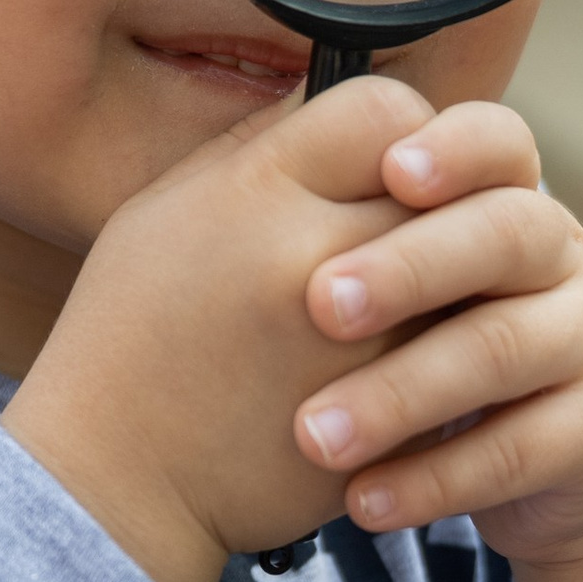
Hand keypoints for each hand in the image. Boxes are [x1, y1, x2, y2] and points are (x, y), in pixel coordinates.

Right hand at [1, 75, 431, 581]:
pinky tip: (411, 359)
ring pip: (468, 276)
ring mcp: (359, 344)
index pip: (386, 108)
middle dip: (440, 203)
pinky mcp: (389, 419)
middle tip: (422, 225)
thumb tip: (341, 99)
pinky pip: (458, 359)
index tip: (393, 165)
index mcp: (253, 191)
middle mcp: (313, 257)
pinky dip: (448, 351)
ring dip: (457, 279)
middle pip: (444, 187)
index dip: (405, 130)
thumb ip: (260, 149)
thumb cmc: (133, 337)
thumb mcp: (166, 212)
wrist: (114, 483)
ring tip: (421, 294)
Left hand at [292, 103, 582, 565]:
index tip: (387, 172)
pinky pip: (518, 451)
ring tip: (314, 436)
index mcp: (504, 197)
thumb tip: (239, 165)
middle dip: (408, 267)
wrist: (535, 470)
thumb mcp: (397, 287)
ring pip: (502, 350)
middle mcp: (560, 255)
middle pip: (504, 232)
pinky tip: (361, 503)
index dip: (453, 147)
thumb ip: (347, 228)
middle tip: (319, 306)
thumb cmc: (427, 350)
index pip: (498, 141)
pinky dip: (434, 479)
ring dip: (400, 394)